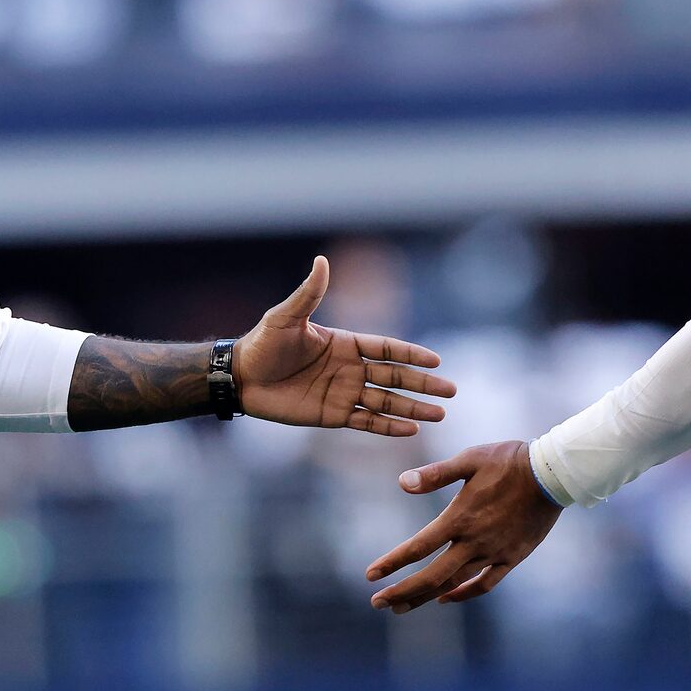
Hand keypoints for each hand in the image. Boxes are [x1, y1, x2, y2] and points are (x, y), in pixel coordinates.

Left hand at [233, 257, 453, 434]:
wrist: (240, 378)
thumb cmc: (262, 344)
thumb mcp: (286, 317)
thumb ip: (309, 294)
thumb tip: (322, 261)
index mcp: (345, 343)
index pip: (387, 349)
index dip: (411, 354)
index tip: (436, 360)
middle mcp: (350, 368)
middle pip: (395, 377)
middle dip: (423, 384)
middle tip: (451, 391)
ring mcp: (343, 393)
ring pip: (387, 402)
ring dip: (413, 408)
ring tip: (439, 414)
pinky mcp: (332, 415)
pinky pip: (366, 422)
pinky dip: (388, 426)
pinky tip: (410, 429)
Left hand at [366, 440, 560, 611]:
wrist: (553, 474)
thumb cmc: (508, 461)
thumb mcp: (469, 460)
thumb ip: (435, 474)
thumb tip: (402, 483)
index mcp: (459, 518)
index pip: (418, 547)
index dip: (392, 563)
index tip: (370, 575)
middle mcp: (474, 542)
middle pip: (432, 576)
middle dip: (402, 592)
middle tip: (377, 603)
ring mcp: (494, 553)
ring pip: (454, 584)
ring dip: (426, 597)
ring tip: (402, 608)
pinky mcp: (512, 557)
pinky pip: (485, 584)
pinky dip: (464, 593)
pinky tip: (447, 598)